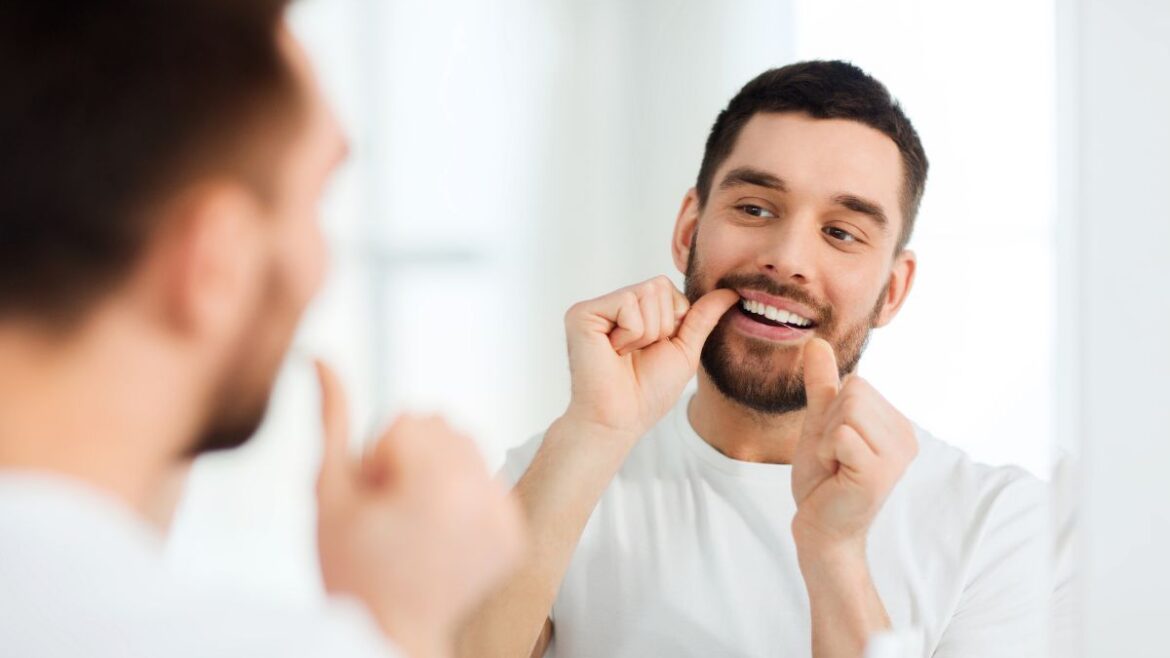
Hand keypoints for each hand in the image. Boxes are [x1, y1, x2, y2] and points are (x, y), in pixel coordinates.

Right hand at [313, 361, 523, 657]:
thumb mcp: (328, 491)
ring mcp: (504, 517)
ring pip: (467, 448)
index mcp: (437, 483)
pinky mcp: (515, 534)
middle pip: (442, 426)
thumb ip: (332, 419)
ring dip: (438, 472)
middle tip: (393, 510)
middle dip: (411, 458)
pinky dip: (464, 497)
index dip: (377, 457)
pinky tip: (440, 533)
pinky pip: (489, 480)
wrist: (390, 633)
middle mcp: (481, 496)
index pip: (408, 420)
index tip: (374, 500)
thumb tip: (322, 360)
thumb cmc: (352, 571)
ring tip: (415, 521)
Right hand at [561, 275, 738, 439]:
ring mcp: (596, 308)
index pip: (668, 288)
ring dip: (647, 333)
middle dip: (661, 326)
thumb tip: (731, 291)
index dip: (673, 322)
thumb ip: (703, 317)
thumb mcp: (684, 349)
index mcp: (633, 311)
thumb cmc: (647, 392)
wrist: (621, 419)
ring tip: (625, 354)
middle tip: (637, 353)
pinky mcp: (582, 313)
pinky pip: (628, 304)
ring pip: (646, 293)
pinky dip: (631, 334)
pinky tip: (613, 352)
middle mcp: (612, 304)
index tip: (653, 350)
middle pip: (659, 286)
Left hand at [790, 339, 917, 552]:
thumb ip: (823, 384)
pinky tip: (836, 476)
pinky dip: (826, 452)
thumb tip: (816, 341)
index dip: (832, 412)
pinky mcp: (878, 473)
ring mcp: (896, 456)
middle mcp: (906, 437)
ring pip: (847, 409)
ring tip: (836, 466)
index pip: (857, 383)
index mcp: (898, 424)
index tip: (837, 446)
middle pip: (854, 390)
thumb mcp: (820, 423)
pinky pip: (840, 434)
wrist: (820, 528)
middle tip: (834, 458)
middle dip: (829, 423)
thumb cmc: (823, 480)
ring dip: (826, 438)